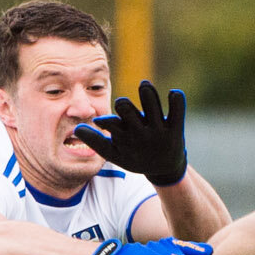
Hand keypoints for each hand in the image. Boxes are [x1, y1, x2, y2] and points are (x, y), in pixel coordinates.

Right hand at [71, 80, 187, 185]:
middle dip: (123, 104)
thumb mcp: (114, 154)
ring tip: (144, 86)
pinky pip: (177, 110)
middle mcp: (142, 135)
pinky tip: (173, 94)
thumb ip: (96, 141)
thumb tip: (76, 128)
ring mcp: (159, 131)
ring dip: (147, 92)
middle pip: (128, 111)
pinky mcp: (176, 128)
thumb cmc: (135, 157)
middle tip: (123, 104)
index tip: (102, 122)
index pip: (111, 126)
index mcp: (125, 139)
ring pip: (152, 105)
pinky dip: (176, 99)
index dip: (105, 121)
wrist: (165, 169)